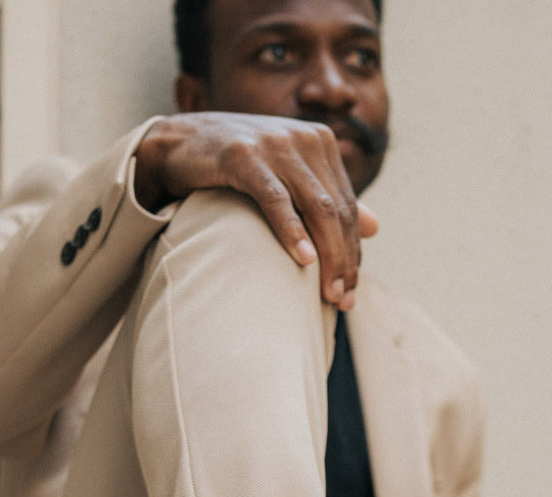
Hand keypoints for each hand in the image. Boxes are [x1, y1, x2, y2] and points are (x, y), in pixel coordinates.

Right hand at [133, 113, 378, 310]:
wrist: (176, 143)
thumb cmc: (235, 166)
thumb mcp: (288, 179)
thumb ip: (329, 200)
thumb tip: (375, 226)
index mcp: (320, 144)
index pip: (347, 209)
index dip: (352, 254)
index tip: (351, 294)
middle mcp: (303, 138)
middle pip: (337, 211)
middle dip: (344, 262)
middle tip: (343, 302)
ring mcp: (274, 143)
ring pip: (317, 207)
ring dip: (327, 254)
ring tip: (329, 293)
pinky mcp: (243, 154)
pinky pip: (276, 198)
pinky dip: (292, 230)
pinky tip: (303, 259)